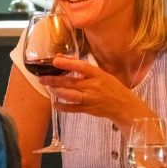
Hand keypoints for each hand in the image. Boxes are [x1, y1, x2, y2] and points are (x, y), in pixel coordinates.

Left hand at [36, 56, 154, 130]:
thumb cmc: (112, 87)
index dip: (68, 63)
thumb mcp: (102, 74)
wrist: (124, 106)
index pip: (81, 67)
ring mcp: (91, 98)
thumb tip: (64, 58)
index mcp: (98, 74)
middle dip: (55, 80)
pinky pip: (73, 108)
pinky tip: (55, 104)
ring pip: (71, 95)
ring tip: (48, 88)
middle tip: (42, 77)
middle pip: (71, 82)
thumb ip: (84, 68)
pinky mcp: (89, 109)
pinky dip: (63, 106)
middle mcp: (94, 86)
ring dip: (58, 91)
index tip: (55, 60)